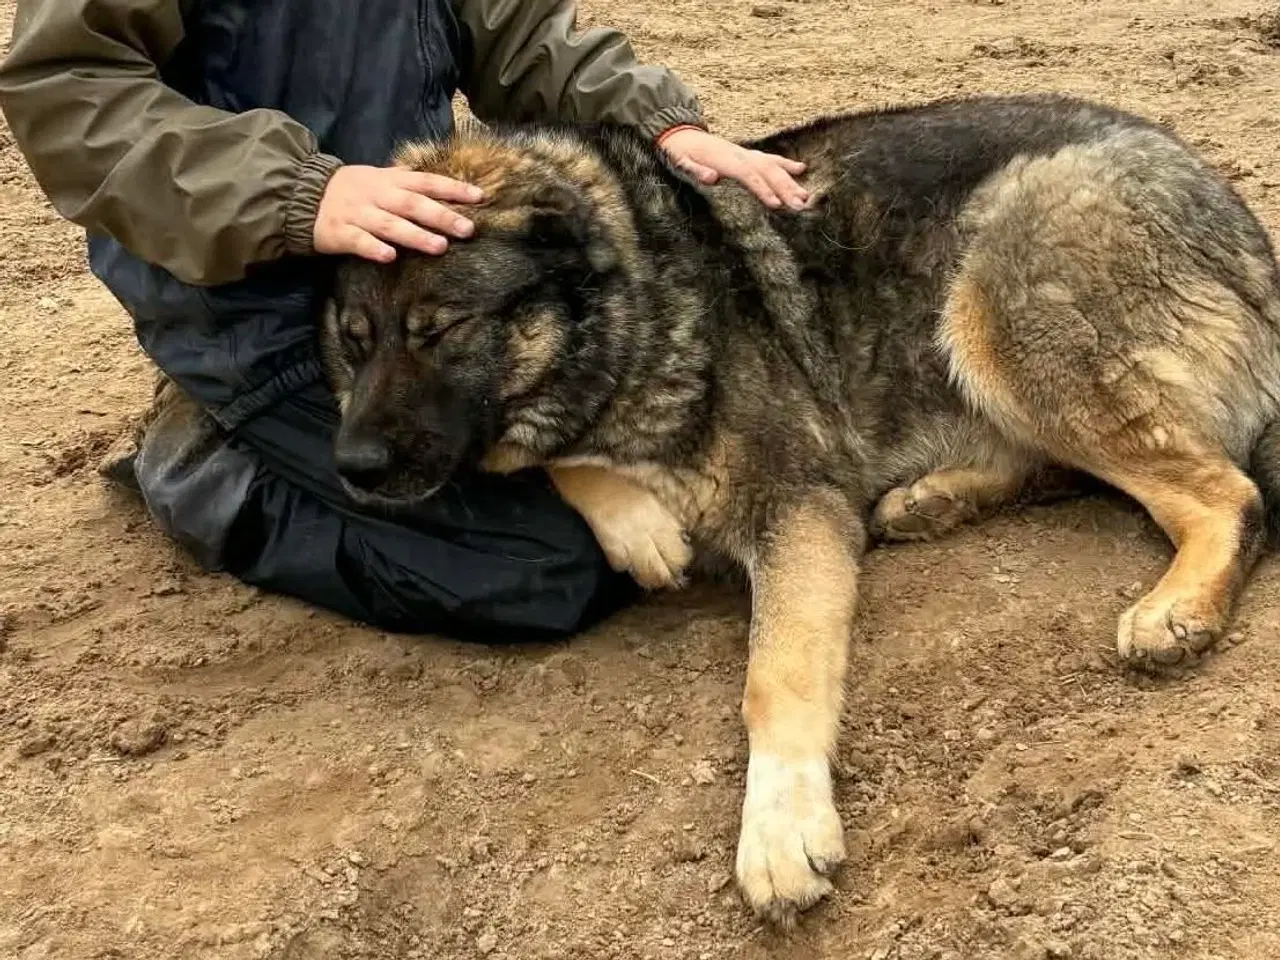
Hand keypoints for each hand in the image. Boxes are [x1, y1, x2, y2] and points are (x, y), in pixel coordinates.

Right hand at [313, 165, 483, 262]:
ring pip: (390, 224)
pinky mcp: (340, 232)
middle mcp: (377, 195)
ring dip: (416, 235)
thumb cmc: (350, 189)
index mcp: (389, 180)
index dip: (452, 188)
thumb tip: (443, 184)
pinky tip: (390, 257)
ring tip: (440, 247)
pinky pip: (359, 241)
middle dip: (441, 216)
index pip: (426, 182)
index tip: (479, 197)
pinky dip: (374, 248)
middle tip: (467, 229)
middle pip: (413, 204)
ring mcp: (358, 214)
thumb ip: (407, 182)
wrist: (302, 194)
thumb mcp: (379, 178)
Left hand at [658, 127, 808, 209]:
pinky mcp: (748, 155)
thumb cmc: (681, 154)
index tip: (776, 205)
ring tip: (806, 197)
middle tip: (800, 206)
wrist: (681, 135)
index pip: (748, 176)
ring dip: (791, 182)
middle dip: (785, 189)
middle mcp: (740, 155)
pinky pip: (771, 158)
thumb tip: (712, 178)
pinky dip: (786, 164)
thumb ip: (696, 171)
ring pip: (773, 166)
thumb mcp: (681, 163)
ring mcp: (746, 154)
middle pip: (767, 172)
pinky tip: (802, 169)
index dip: (762, 189)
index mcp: (725, 160)